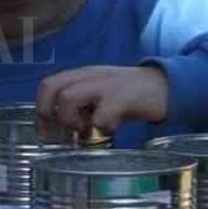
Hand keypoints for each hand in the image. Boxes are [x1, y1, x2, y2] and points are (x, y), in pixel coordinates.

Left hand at [36, 66, 169, 135]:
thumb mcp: (100, 93)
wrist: (166, 86)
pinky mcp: (122, 97)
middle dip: (47, 113)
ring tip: (86, 129)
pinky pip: (100, 116)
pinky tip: (110, 131)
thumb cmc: (130, 95)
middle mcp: (90, 76)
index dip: (41, 109)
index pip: (48, 84)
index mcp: (82, 75)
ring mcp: (105, 85)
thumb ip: (81, 105)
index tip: (46, 133)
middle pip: (50, 87)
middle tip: (61, 133)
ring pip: (68, 98)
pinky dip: (100, 129)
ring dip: (71, 120)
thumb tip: (61, 130)